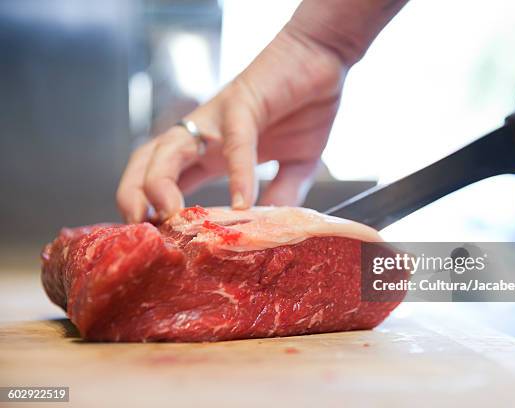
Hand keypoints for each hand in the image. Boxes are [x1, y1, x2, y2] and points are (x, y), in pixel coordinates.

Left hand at [116, 25, 346, 222]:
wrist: (321, 60)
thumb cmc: (304, 106)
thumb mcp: (297, 163)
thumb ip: (284, 192)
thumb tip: (274, 225)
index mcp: (210, 152)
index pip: (164, 181)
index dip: (151, 210)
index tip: (154, 243)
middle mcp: (204, 135)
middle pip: (148, 163)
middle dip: (133, 196)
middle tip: (142, 233)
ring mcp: (218, 119)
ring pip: (169, 149)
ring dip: (160, 184)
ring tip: (171, 218)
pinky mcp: (243, 103)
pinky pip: (234, 142)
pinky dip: (237, 175)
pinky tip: (242, 204)